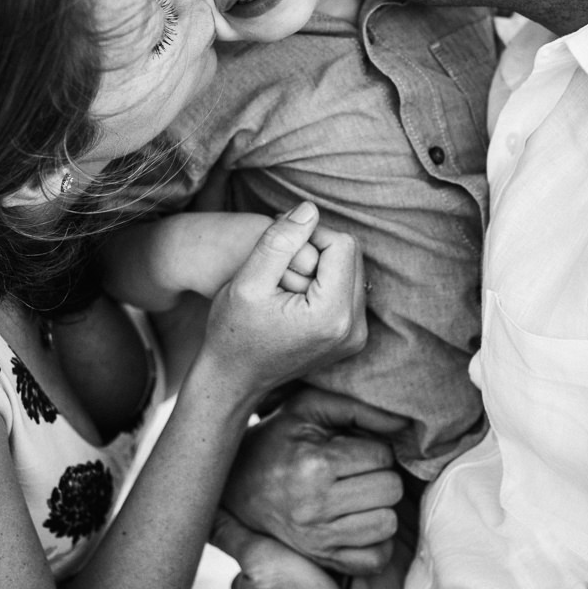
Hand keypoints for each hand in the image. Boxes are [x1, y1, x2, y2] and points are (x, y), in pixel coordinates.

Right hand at [201, 205, 365, 403]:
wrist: (234, 379)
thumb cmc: (232, 333)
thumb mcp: (247, 282)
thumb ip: (279, 241)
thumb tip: (309, 209)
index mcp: (332, 315)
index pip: (342, 244)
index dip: (310, 234)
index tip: (278, 244)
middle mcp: (353, 328)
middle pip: (352, 256)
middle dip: (318, 250)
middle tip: (278, 261)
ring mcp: (356, 336)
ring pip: (351, 271)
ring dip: (321, 265)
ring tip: (284, 280)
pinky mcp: (351, 338)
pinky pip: (348, 291)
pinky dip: (325, 283)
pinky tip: (295, 294)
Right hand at [222, 386, 404, 575]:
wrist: (237, 486)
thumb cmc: (278, 440)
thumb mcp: (308, 408)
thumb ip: (357, 407)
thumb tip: (403, 425)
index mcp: (314, 465)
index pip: (382, 457)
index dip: (375, 450)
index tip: (354, 450)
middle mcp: (316, 505)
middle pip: (390, 490)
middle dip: (381, 476)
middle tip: (358, 472)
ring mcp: (319, 538)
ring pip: (387, 524)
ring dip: (380, 507)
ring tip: (358, 496)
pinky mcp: (323, 559)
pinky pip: (376, 559)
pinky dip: (376, 541)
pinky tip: (359, 522)